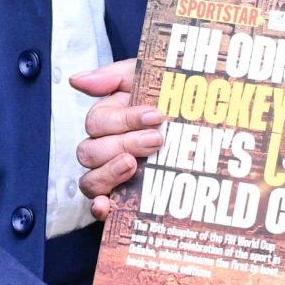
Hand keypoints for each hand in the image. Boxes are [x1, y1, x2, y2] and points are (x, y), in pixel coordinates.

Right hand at [72, 59, 164, 219]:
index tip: (155, 115)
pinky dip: (98, 207)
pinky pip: (97, 208)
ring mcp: (110, 175)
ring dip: (109, 172)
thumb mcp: (147, 79)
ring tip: (134, 165)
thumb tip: (77, 80)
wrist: (207, 124)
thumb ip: (114, 76)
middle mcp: (104, 149)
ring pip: (90, 180)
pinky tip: (106, 204)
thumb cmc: (173, 101)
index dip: (123, 120)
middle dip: (123, 143)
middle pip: (90, 151)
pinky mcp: (121, 199)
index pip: (98, 122)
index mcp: (108, 120)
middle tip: (155, 140)